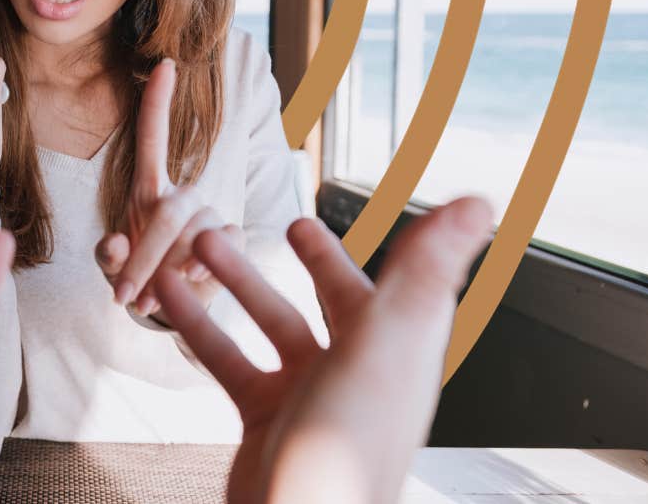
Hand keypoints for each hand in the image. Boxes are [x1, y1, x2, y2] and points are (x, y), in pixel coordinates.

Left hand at [96, 58, 224, 318]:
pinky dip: (203, 268)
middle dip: (144, 257)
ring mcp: (210, 215)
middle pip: (169, 210)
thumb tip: (114, 244)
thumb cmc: (138, 277)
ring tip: (149, 302)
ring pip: (192, 234)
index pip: (152, 137)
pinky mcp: (233, 239)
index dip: (158, 102)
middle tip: (124, 297)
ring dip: (167, 273)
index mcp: (149, 189)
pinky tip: (192, 282)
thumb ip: (108, 256)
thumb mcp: (113, 266)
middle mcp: (183, 195)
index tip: (166, 63)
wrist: (172, 308)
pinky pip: (223, 245)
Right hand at [156, 197, 493, 503]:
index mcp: (399, 350)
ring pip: (273, 322)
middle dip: (306, 260)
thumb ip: (424, 270)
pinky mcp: (267, 417)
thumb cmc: (346, 444)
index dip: (384, 248)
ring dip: (238, 281)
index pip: (400, 284)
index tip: (357, 210)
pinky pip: (230, 358)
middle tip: (284, 223)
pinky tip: (169, 299)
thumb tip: (478, 202)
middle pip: (335, 300)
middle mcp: (359, 370)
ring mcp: (311, 394)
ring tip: (201, 243)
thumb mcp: (385, 342)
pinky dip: (201, 324)